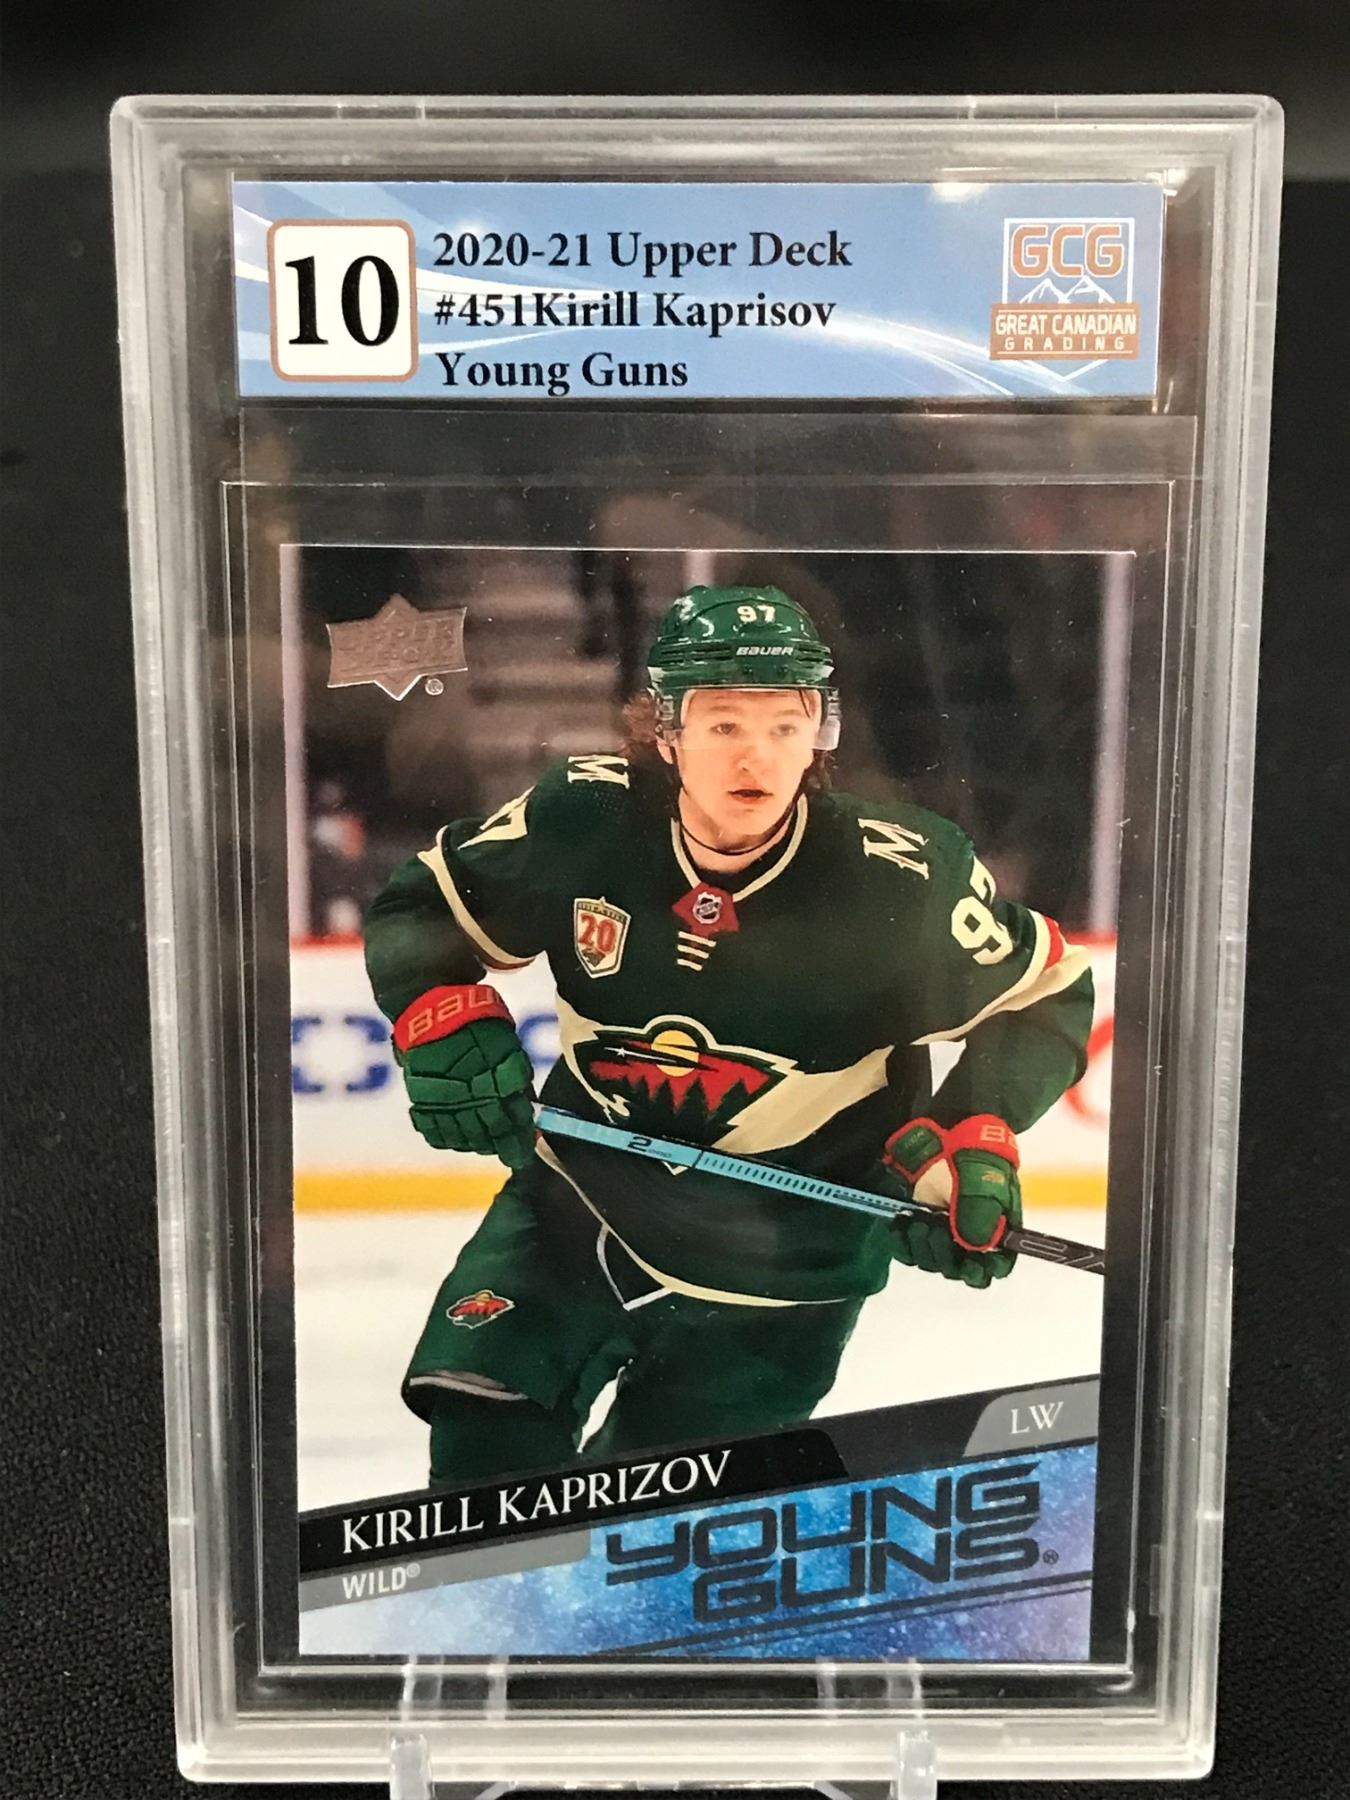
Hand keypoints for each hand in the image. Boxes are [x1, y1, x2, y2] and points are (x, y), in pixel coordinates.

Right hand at [393, 986, 535, 1168]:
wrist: (431, 1007)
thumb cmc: (477, 1020)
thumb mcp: (506, 1042)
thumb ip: (516, 1074)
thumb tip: (527, 1105)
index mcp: (496, 1080)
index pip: (513, 1120)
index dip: (522, 1138)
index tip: (528, 1149)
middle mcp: (471, 1096)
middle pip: (489, 1134)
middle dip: (503, 1147)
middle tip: (512, 1154)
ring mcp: (444, 1101)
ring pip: (462, 1138)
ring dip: (476, 1145)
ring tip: (485, 1146)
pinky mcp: (421, 1100)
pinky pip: (433, 1131)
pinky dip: (446, 1138)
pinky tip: (456, 1139)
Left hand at [882, 1115, 1020, 1287]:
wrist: (949, 1134)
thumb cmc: (977, 1160)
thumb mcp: (986, 1186)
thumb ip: (982, 1218)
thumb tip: (974, 1248)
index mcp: (997, 1232)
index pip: (994, 1268)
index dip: (981, 1272)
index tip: (968, 1263)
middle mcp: (970, 1238)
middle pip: (958, 1270)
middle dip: (945, 1255)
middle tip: (936, 1230)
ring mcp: (944, 1233)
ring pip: (932, 1262)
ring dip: (923, 1247)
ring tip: (920, 1223)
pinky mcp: (920, 1225)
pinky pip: (909, 1251)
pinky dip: (903, 1243)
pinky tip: (902, 1226)